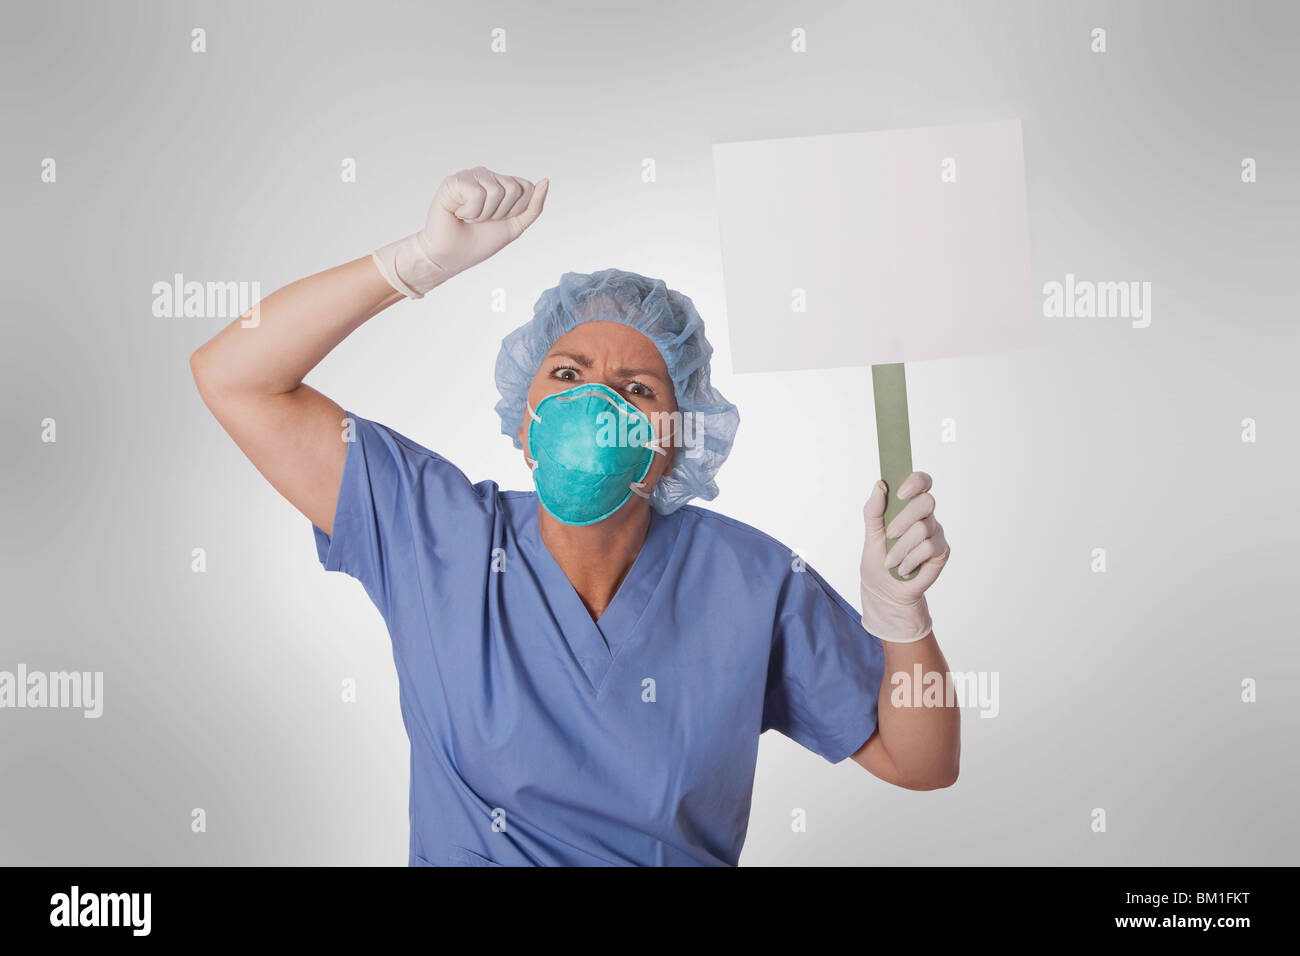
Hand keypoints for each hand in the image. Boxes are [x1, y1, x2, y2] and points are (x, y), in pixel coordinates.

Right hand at [416, 166, 548, 278]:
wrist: (452, 256)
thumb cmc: (480, 241)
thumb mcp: (515, 226)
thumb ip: (533, 206)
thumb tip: (545, 181)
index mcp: (502, 184)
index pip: (527, 187)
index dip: (516, 210)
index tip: (499, 220)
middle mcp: (487, 175)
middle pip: (514, 188)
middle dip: (501, 213)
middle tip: (482, 220)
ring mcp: (471, 176)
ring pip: (496, 190)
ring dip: (484, 214)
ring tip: (469, 217)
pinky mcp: (454, 181)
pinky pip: (476, 193)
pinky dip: (470, 212)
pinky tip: (458, 213)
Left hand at [860, 471, 950, 642]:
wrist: (884, 590)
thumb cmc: (877, 560)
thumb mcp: (870, 533)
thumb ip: (874, 510)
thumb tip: (880, 485)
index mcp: (908, 505)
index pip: (922, 482)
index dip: (915, 482)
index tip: (900, 493)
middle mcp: (925, 515)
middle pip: (926, 502)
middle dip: (904, 519)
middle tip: (890, 534)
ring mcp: (935, 533)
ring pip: (923, 528)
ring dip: (902, 547)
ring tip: (891, 561)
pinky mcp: (941, 551)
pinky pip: (928, 548)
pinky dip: (910, 560)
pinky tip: (903, 568)